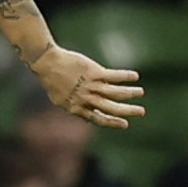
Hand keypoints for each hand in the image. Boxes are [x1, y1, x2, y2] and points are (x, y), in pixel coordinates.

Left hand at [29, 45, 143, 128]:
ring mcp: (90, 85)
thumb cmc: (53, 80)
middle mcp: (85, 98)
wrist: (46, 62)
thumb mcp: (60, 99)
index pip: (97, 119)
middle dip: (127, 111)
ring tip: (140, 92)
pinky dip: (125, 76)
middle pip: (110, 108)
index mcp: (76, 107)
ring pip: (115, 93)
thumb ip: (75, 108)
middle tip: (141, 111)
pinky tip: (135, 76)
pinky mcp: (93, 72)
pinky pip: (114, 76)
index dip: (112, 122)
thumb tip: (87, 117)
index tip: (125, 124)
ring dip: (130, 93)